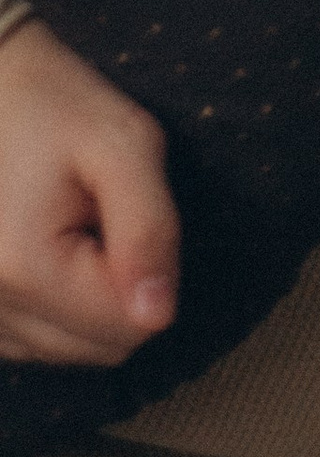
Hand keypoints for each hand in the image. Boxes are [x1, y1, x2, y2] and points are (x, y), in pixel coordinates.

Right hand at [0, 21, 179, 365]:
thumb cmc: (59, 104)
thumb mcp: (126, 145)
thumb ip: (150, 230)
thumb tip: (160, 315)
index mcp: (23, 269)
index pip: (127, 328)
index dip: (152, 277)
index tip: (129, 216)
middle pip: (99, 350)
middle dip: (122, 293)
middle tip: (105, 218)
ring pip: (68, 352)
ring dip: (89, 302)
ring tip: (76, 228)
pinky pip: (35, 342)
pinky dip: (58, 308)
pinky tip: (54, 252)